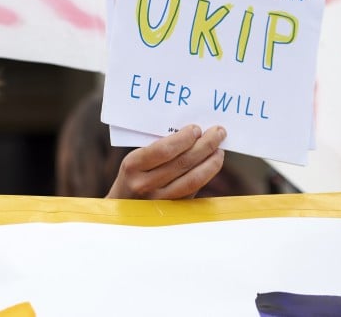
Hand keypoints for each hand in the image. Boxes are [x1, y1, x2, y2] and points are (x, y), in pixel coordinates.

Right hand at [107, 125, 225, 199]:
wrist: (121, 208)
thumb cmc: (131, 176)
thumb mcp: (134, 161)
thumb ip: (157, 149)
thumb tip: (191, 135)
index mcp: (133, 166)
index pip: (163, 150)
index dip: (183, 138)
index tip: (196, 128)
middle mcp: (145, 185)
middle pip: (182, 163)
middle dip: (204, 145)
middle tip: (218, 132)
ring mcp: (159, 200)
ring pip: (192, 179)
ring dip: (211, 162)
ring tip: (219, 149)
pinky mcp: (171, 210)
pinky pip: (193, 190)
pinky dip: (205, 175)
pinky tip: (211, 164)